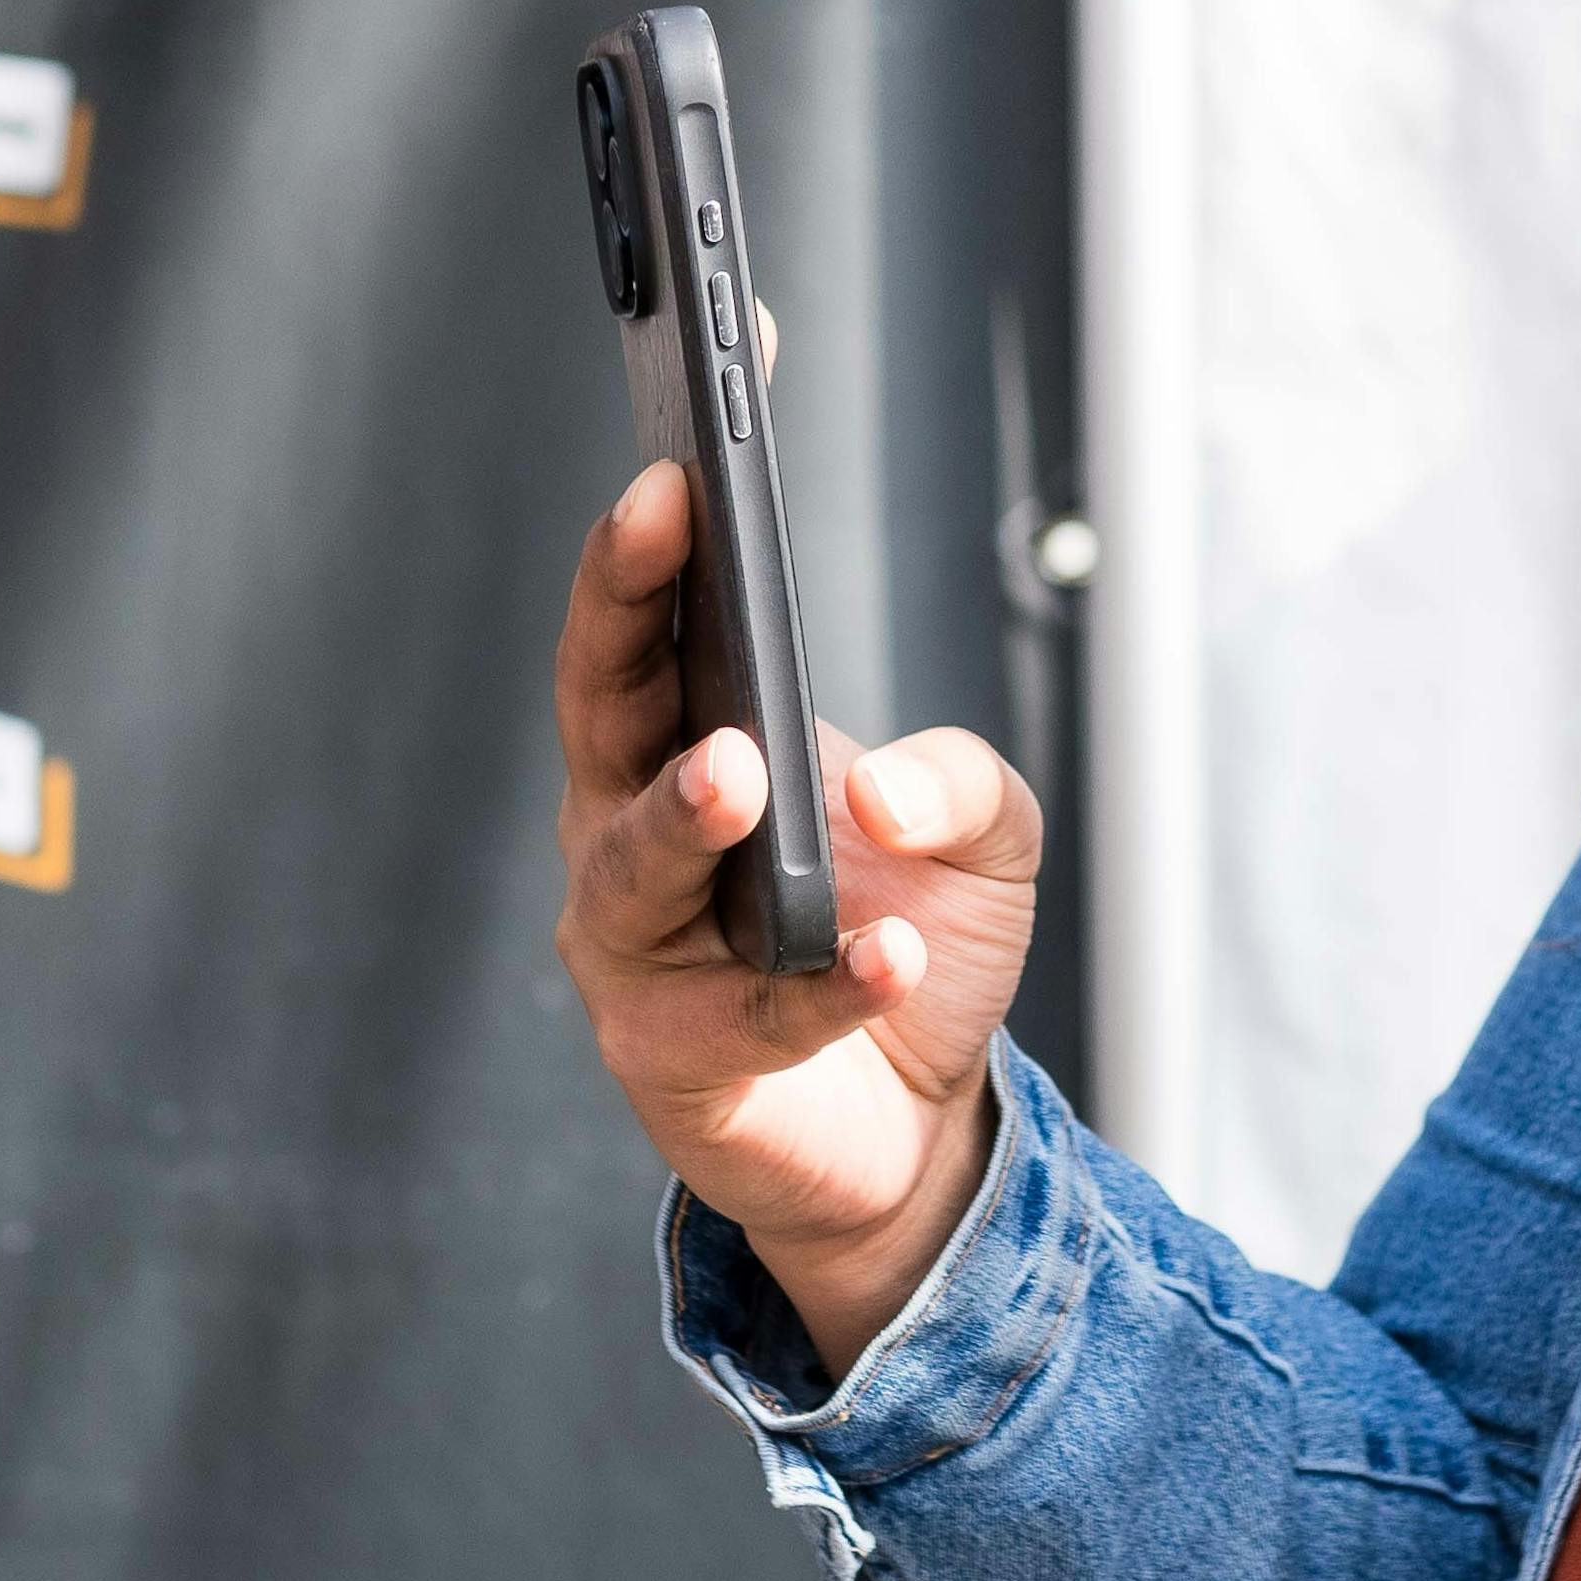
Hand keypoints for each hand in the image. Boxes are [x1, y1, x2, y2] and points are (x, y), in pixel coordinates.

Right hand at [548, 462, 1051, 1380]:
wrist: (912, 1127)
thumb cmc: (907, 942)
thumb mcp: (983, 836)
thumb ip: (959, 779)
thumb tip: (883, 791)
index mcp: (679, 746)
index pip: (640, 623)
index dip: (645, 535)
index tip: (678, 453)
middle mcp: (624, 833)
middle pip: (598, 705)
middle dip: (621, 607)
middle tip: (660, 524)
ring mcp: (633, 951)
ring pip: (632, 867)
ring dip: (683, 811)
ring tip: (740, 770)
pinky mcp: (675, 1060)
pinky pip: (748, 1015)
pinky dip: (826, 985)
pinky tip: (890, 953)